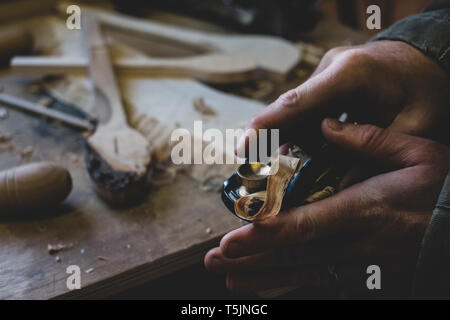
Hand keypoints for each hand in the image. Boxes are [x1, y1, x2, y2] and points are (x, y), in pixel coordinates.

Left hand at [205, 120, 449, 292]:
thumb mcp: (418, 153)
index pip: (305, 225)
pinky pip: (321, 283)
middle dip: (252, 258)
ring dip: (262, 277)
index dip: (266, 234)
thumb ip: (369, 139)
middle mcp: (356, 242)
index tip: (233, 238)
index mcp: (365, 209)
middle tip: (214, 260)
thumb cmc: (444, 191)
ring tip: (229, 279)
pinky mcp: (363, 273)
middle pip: (294, 254)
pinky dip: (289, 287)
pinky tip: (265, 289)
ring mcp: (359, 263)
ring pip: (302, 273)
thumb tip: (326, 127)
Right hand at [237, 40, 449, 156]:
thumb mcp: (415, 123)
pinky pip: (305, 110)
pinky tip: (299, 154)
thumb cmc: (423, 86)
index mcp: (350, 74)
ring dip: (286, 140)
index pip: (297, 102)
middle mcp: (330, 69)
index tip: (241, 148)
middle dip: (266, 138)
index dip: (266, 125)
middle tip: (250, 168)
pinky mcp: (325, 81)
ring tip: (279, 170)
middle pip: (288, 108)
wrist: (424, 58)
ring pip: (295, 112)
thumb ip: (377, 152)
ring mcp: (325, 73)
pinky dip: (300, 133)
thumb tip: (340, 187)